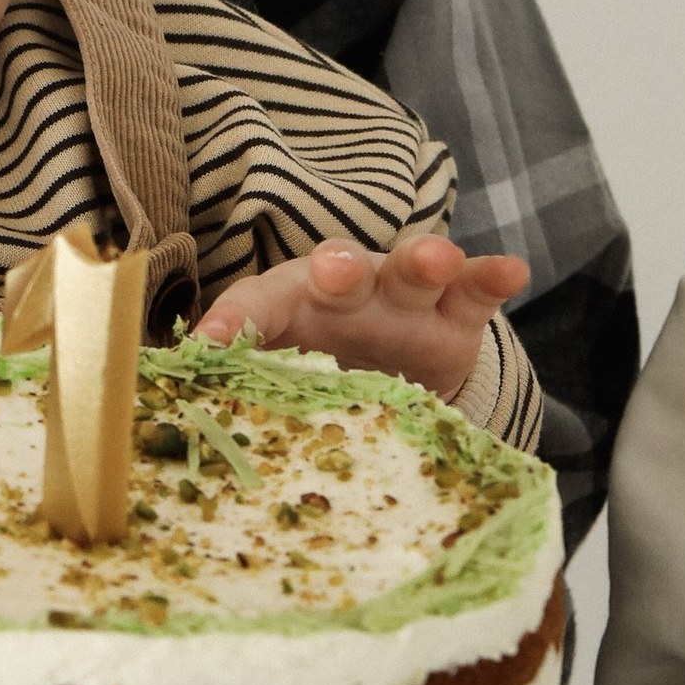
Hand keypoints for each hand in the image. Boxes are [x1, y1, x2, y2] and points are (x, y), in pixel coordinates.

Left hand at [192, 232, 528, 397]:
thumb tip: (173, 426)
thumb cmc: (316, 377)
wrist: (389, 380)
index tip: (208, 340)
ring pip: (410, 270)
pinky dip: (491, 276)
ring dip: (422, 259)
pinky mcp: (457, 314)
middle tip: (335, 269)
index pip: (257, 306)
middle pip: (340, 270)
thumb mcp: (280, 390)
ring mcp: (404, 298)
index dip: (233, 320)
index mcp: (289, 306)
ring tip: (435, 258)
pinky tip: (510, 270)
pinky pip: (475, 288)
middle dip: (339, 267)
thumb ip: (240, 399)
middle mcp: (346, 291)